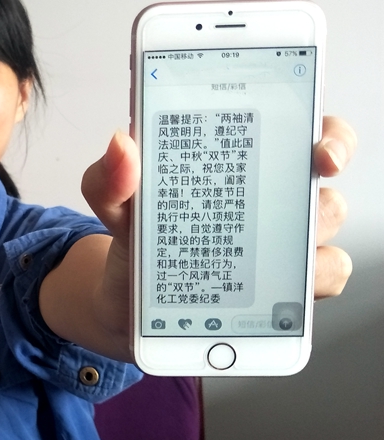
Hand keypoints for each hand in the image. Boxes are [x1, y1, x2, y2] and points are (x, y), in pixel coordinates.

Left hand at [82, 115, 356, 303]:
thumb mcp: (115, 204)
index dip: (329, 138)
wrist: (124, 302)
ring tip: (256, 254)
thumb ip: (112, 177)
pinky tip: (260, 299)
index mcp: (243, 167)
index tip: (320, 150)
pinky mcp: (280, 296)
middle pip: (325, 190)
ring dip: (302, 244)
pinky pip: (312, 290)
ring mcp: (280, 250)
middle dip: (323, 193)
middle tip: (302, 195)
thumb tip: (121, 146)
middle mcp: (272, 204)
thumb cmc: (136, 239)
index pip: (305, 136)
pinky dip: (296, 294)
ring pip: (324, 241)